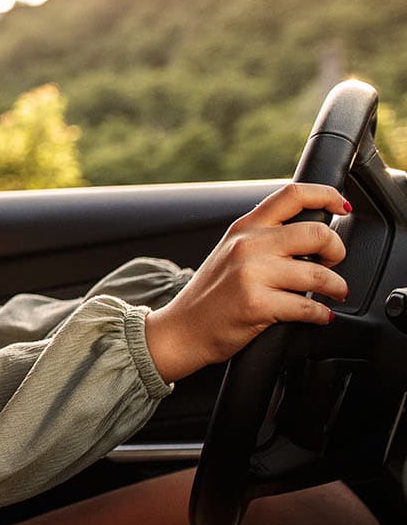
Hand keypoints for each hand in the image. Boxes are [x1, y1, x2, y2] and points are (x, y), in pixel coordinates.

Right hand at [146, 183, 351, 381]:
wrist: (181, 330)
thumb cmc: (211, 296)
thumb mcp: (231, 253)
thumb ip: (264, 238)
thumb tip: (312, 237)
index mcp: (245, 227)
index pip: (292, 194)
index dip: (327, 195)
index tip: (342, 207)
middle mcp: (248, 245)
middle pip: (317, 232)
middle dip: (337, 251)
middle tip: (333, 264)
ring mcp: (251, 274)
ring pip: (319, 274)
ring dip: (337, 288)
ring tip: (335, 294)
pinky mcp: (256, 304)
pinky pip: (308, 307)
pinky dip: (321, 315)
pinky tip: (318, 316)